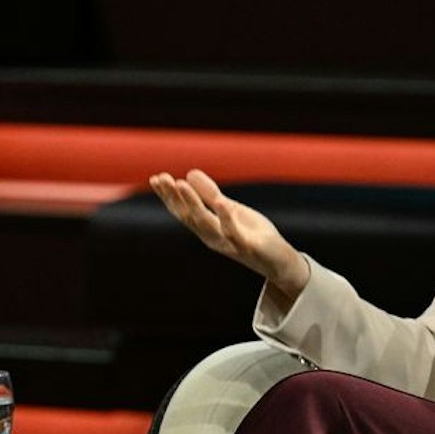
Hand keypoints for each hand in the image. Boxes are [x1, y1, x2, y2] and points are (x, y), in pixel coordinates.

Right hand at [150, 169, 308, 298]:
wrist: (279, 261)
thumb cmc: (253, 234)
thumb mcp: (231, 209)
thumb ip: (211, 194)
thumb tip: (190, 173)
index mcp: (207, 228)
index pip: (183, 211)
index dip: (168, 196)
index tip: (155, 179)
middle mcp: (212, 237)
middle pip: (189, 217)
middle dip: (174, 198)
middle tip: (161, 179)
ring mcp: (229, 243)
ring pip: (206, 224)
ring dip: (193, 204)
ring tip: (181, 184)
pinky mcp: (248, 246)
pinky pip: (234, 233)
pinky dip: (226, 218)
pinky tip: (221, 202)